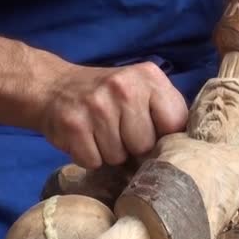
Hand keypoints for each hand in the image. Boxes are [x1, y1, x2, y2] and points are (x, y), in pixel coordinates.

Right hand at [38, 61, 187, 168]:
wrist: (53, 87)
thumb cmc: (107, 97)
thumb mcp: (140, 91)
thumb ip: (164, 112)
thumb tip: (185, 152)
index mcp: (149, 76)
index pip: (175, 123)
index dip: (163, 137)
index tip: (151, 134)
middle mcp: (124, 87)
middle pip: (145, 145)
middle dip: (133, 147)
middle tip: (118, 132)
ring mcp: (97, 105)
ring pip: (118, 157)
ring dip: (109, 153)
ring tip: (100, 134)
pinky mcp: (74, 124)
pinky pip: (94, 161)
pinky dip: (89, 157)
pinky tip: (85, 139)